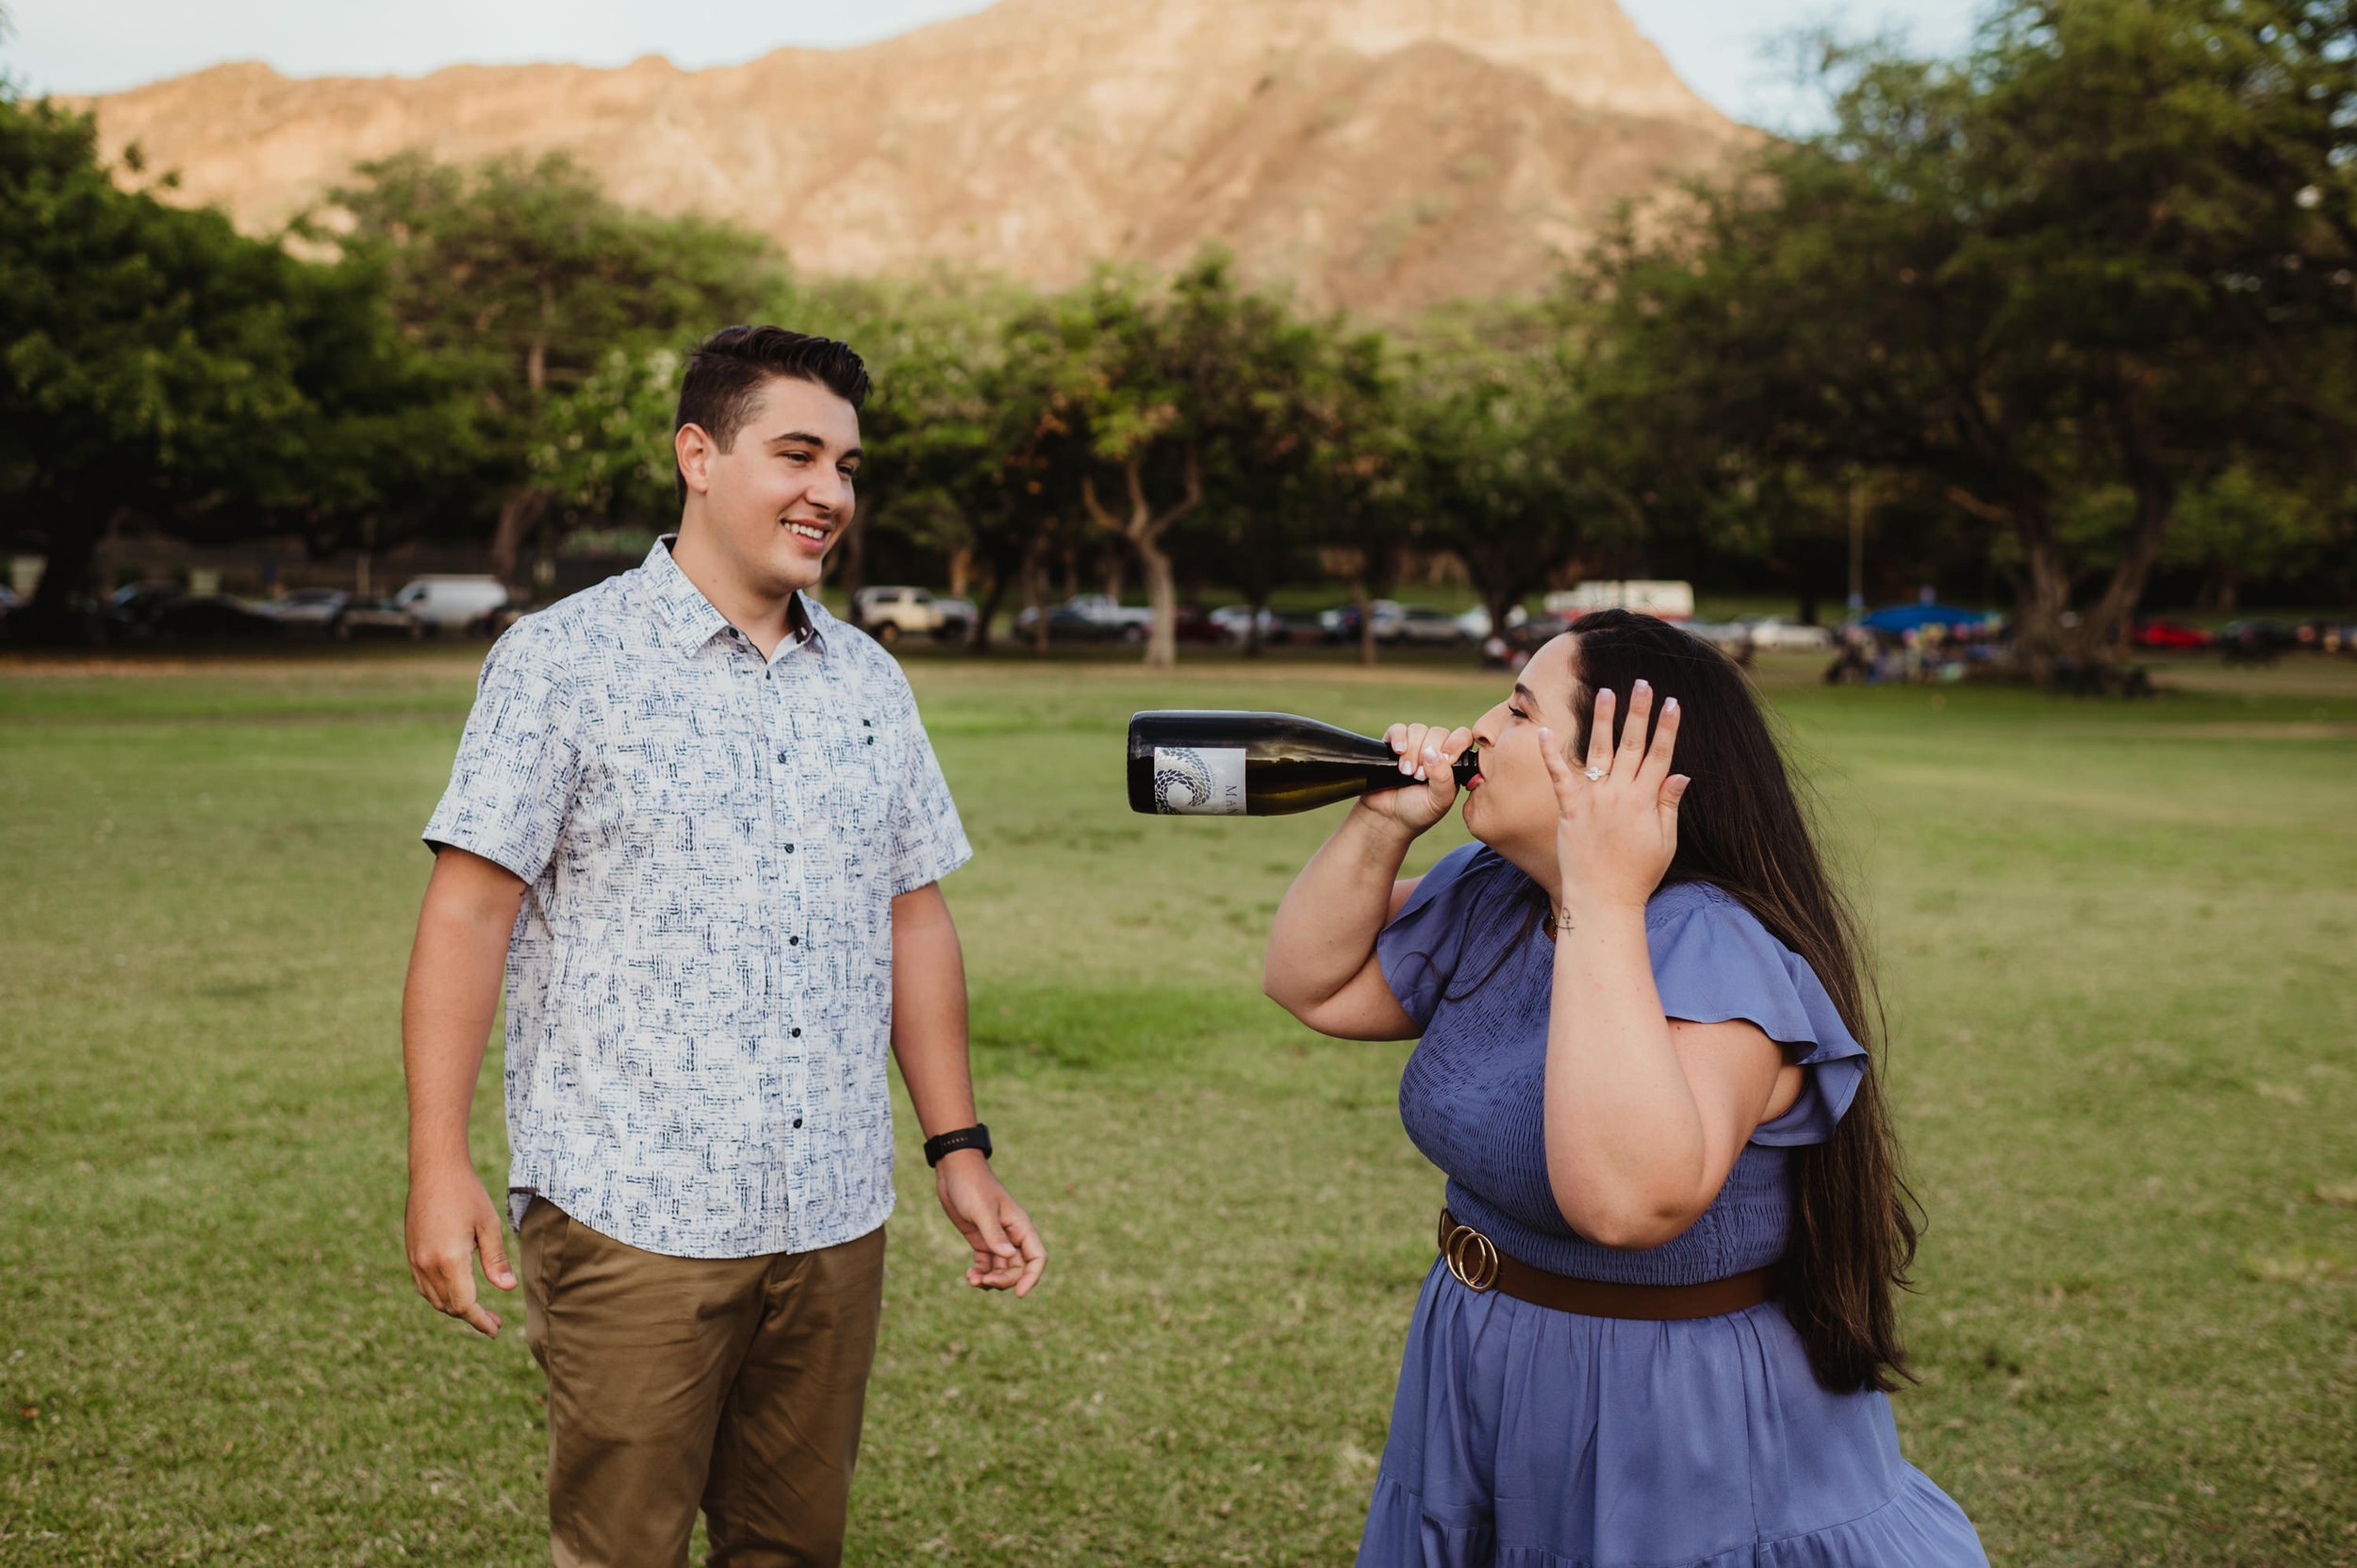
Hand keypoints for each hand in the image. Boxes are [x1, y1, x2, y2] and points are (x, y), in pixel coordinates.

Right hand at [405, 1162, 515, 1336]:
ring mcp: (415, 1260)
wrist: (434, 1171)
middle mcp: (427, 1264)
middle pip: (449, 1305)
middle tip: (494, 1322)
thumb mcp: (489, 1224)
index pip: (464, 1304)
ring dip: (455, 1308)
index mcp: (449, 1259)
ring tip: (478, 1310)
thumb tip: (507, 1289)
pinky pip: (424, 1286)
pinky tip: (458, 1292)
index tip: (496, 1330)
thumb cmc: (467, 1193)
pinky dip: (441, 1296)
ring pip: (434, 1299)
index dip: (481, 1321)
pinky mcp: (411, 1253)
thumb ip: (496, 1260)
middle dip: (471, 1317)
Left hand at [935, 1151, 1045, 1296]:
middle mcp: (1012, 1235)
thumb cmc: (972, 1185)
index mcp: (1020, 1226)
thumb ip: (994, 1234)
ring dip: (989, 1280)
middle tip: (984, 1282)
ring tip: (971, 1280)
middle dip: (1004, 1280)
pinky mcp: (980, 1240)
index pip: (1037, 1257)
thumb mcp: (982, 1210)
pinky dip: (980, 1274)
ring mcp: (996, 1238)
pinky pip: (986, 1264)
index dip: (1032, 1278)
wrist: (954, 1170)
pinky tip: (969, 1276)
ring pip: (1001, 1269)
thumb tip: (1008, 1256)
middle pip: (1018, 1269)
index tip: (1018, 1293)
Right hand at [1358, 721, 1474, 836]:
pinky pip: (1398, 729)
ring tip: (1406, 772)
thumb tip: (1432, 752)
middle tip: (1419, 776)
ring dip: (1412, 751)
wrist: (1389, 817)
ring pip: (1418, 730)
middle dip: (1428, 754)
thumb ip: (1443, 778)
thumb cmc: (1419, 811)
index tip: (1447, 759)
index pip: (1462, 737)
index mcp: (1452, 761)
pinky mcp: (1394, 744)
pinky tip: (1397, 752)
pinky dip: (1398, 738)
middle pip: (1438, 732)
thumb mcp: (1439, 800)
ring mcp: (1414, 745)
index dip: (1456, 743)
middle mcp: (1435, 750)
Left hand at [1538, 680, 1687, 915]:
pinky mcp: (1569, 809)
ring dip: (1603, 720)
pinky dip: (1550, 754)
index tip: (1672, 702)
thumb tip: (1681, 775)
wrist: (1603, 900)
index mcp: (1647, 800)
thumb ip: (1669, 805)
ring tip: (1605, 692)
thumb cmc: (1637, 875)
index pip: (1661, 755)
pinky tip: (1543, 731)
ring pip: (1599, 751)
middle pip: (1633, 744)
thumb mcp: (1665, 842)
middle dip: (1639, 711)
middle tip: (1641, 683)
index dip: (1668, 728)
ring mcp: (1594, 799)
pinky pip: (1558, 776)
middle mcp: (1621, 794)